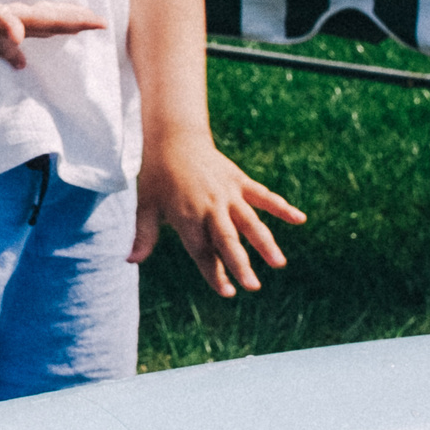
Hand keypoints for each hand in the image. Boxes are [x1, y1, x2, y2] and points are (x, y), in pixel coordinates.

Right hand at [0, 0, 106, 65]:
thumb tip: (21, 40)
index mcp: (14, 21)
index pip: (53, 20)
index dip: (77, 20)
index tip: (102, 23)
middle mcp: (10, 25)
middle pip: (49, 23)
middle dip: (73, 22)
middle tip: (98, 22)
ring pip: (32, 26)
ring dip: (52, 25)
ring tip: (70, 26)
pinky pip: (6, 35)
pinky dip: (15, 42)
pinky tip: (19, 56)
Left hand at [132, 131, 304, 295]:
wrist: (173, 137)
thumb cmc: (156, 174)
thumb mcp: (145, 204)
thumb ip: (143, 234)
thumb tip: (129, 260)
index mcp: (187, 216)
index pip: (202, 251)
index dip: (214, 272)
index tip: (227, 292)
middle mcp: (210, 207)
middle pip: (227, 240)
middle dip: (240, 264)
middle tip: (253, 286)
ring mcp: (227, 193)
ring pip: (250, 221)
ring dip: (265, 242)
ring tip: (279, 263)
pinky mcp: (239, 181)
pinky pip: (263, 196)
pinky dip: (281, 206)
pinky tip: (299, 219)